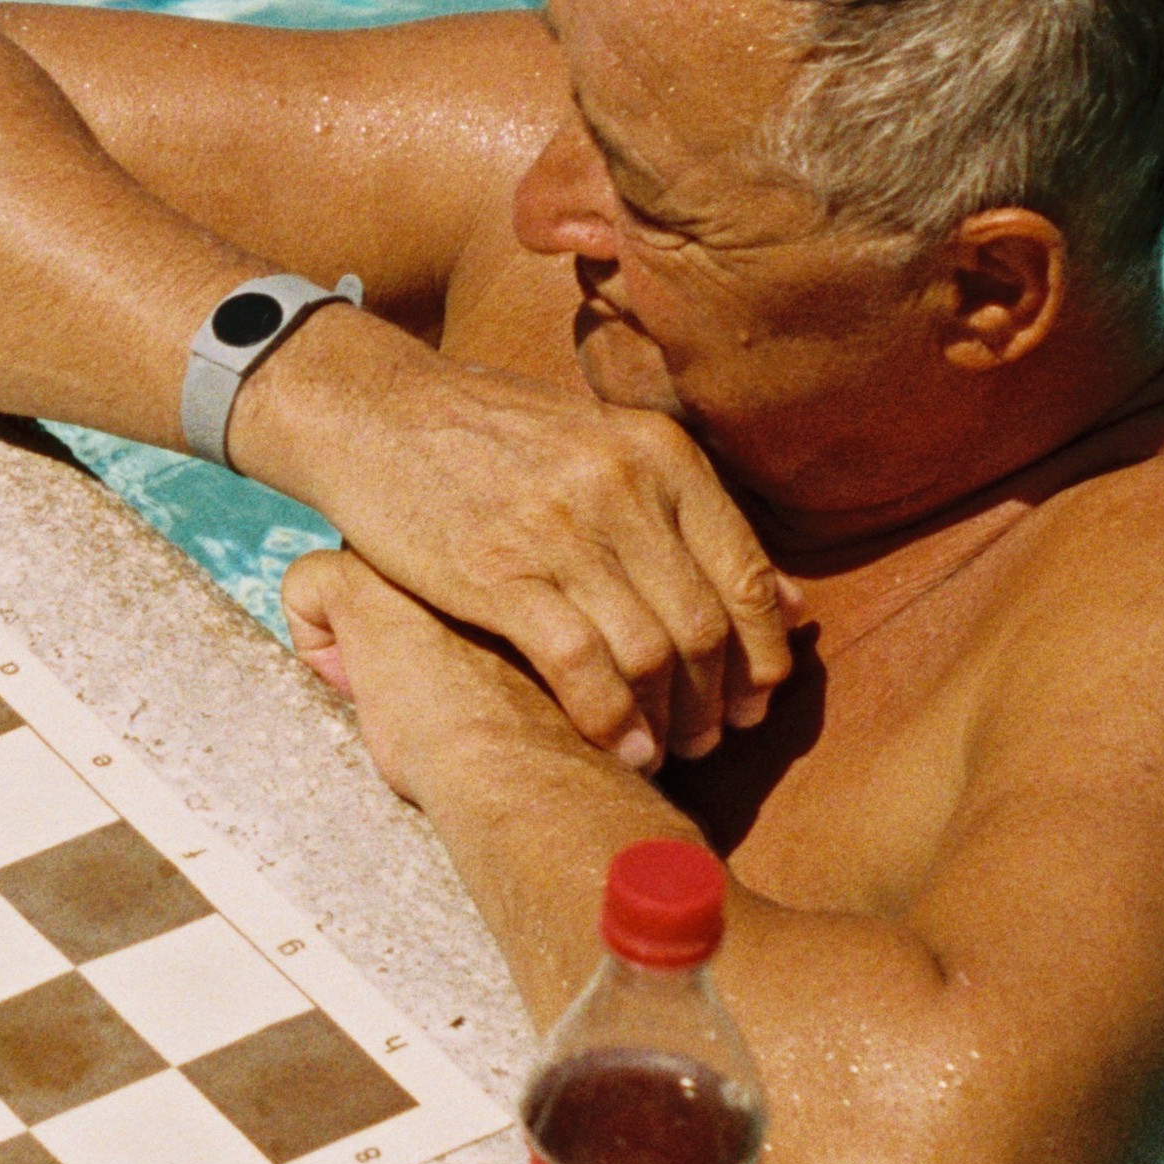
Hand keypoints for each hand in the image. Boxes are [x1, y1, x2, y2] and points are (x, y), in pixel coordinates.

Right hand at [257, 338, 783, 770]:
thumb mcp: (605, 447)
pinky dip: (609, 717)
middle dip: (716, 699)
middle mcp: (622, 487)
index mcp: (661, 454)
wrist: (376, 412)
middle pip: (702, 622)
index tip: (757, 700)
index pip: (745, 572)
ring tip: (663, 751)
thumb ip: (690, 518)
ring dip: (666, 719)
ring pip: (650, 650)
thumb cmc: (492, 435)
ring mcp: (559, 529)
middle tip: (711, 739)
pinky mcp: (497, 571)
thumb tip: (787, 601)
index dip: (762, 653)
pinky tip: (615, 747)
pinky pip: (579, 662)